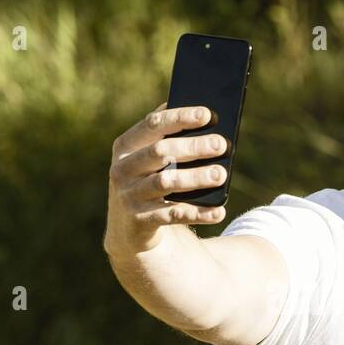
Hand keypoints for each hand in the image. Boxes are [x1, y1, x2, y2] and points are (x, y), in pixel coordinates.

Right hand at [105, 101, 228, 256]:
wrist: (128, 229)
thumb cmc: (148, 181)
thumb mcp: (149, 160)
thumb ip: (168, 139)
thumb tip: (206, 119)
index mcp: (125, 146)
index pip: (153, 124)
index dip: (180, 118)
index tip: (207, 115)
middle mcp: (122, 169)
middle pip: (160, 151)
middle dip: (193, 146)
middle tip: (220, 144)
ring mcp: (129, 196)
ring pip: (165, 182)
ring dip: (195, 177)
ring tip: (221, 174)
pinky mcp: (140, 221)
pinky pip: (173, 215)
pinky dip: (197, 213)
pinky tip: (218, 211)